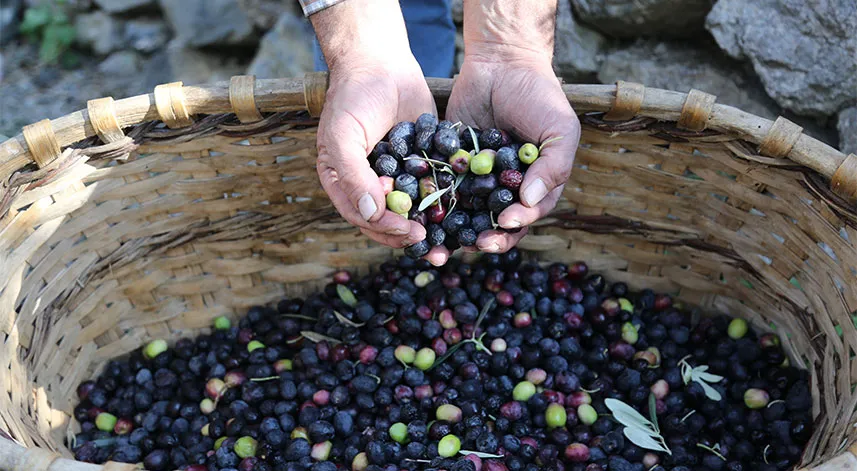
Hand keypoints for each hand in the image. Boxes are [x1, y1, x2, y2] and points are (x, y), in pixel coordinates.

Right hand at [313, 0, 432, 247]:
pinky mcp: (424, 165)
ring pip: (414, 211)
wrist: (381, 62)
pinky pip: (435, 188)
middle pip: (389, 222)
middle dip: (410, 236)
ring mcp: (398, 177)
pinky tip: (466, 213)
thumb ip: (353, 175)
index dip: (385, 228)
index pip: (363, 217)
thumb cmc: (353, 98)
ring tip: (452, 245)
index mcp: (344, 184)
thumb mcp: (344, 135)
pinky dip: (447, 202)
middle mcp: (370, 186)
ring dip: (431, 229)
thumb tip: (370, 213)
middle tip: (433, 245)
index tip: (408, 232)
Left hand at [426, 20, 579, 264]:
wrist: (501, 62)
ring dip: (458, 232)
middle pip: (496, 223)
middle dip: (488, 237)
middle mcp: (505, 188)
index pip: (528, 213)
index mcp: (535, 185)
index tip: (505, 221)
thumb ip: (553, 166)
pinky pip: (442, 189)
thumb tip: (530, 200)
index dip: (518, 222)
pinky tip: (425, 215)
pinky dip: (434, 204)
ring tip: (448, 242)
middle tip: (476, 243)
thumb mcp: (558, 129)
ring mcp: (477, 178)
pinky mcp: (451, 165)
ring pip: (467, 214)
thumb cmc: (539, 96)